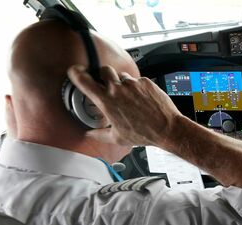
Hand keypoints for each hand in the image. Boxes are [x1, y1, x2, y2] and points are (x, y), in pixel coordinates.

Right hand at [66, 64, 184, 146]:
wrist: (167, 128)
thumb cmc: (144, 133)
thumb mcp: (117, 137)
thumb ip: (99, 135)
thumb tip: (90, 134)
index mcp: (107, 101)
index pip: (84, 80)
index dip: (76, 73)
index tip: (75, 71)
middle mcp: (118, 89)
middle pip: (104, 70)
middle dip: (103, 75)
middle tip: (107, 85)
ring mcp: (133, 84)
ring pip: (122, 75)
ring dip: (121, 83)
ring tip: (128, 96)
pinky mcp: (146, 82)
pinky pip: (137, 80)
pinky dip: (137, 87)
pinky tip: (141, 99)